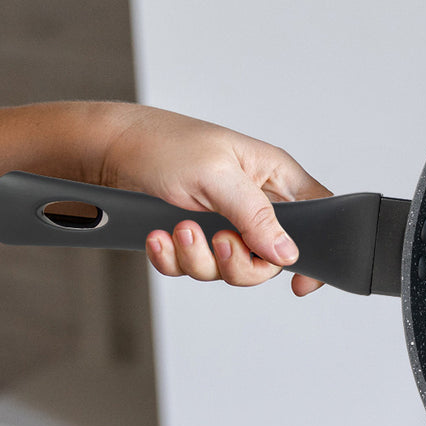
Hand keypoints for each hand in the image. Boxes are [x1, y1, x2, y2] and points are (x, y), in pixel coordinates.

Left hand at [98, 104, 331, 293]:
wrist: (106, 151)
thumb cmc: (162, 143)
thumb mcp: (217, 175)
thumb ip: (257, 216)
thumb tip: (287, 253)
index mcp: (273, 177)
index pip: (318, 217)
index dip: (315, 253)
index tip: (298, 281)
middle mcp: (253, 204)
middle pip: (271, 261)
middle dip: (240, 263)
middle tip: (219, 242)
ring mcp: (225, 225)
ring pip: (230, 271)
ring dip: (200, 259)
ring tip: (179, 229)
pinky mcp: (196, 239)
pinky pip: (195, 269)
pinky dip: (174, 260)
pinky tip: (160, 236)